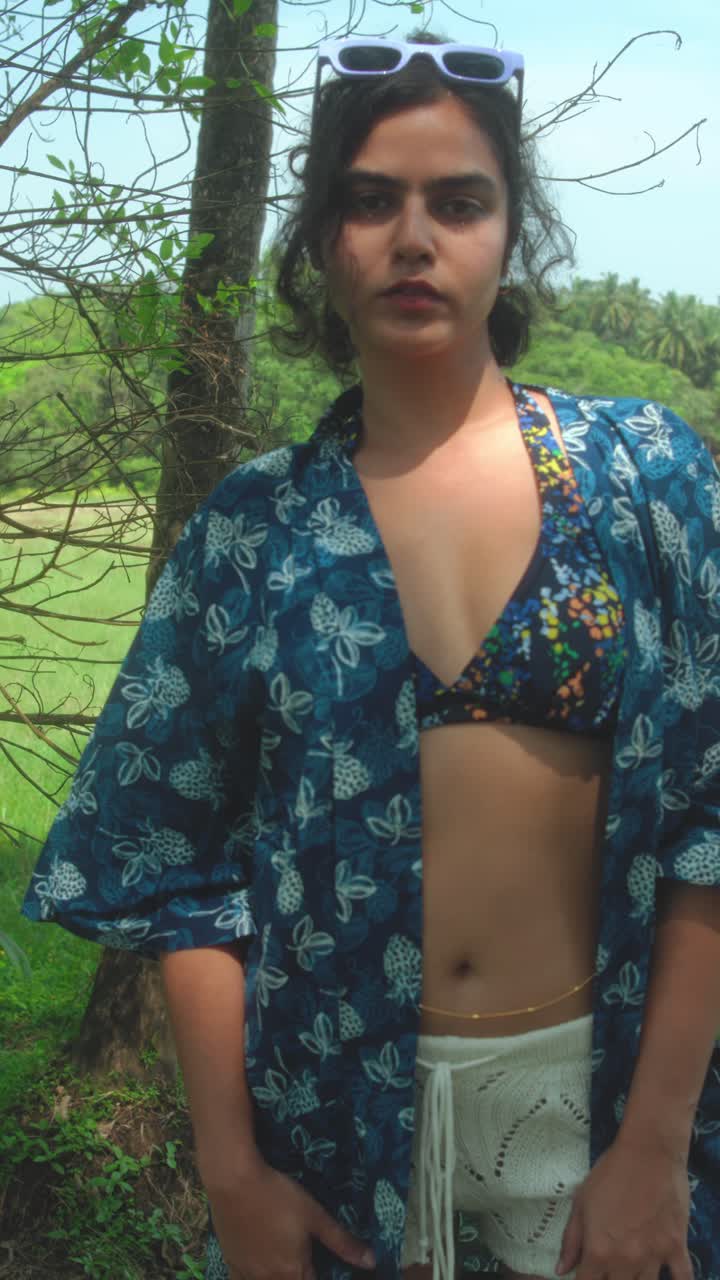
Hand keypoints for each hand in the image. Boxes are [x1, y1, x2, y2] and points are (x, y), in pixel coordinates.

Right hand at [204, 1149, 375, 1279]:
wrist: (233, 1181)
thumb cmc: (278, 1196)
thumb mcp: (315, 1215)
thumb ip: (342, 1241)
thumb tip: (371, 1262)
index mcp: (293, 1272)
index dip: (321, 1275)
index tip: (322, 1263)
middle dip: (301, 1275)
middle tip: (305, 1256)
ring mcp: (247, 1274)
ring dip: (279, 1276)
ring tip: (285, 1259)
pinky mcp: (230, 1263)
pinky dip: (255, 1277)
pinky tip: (259, 1263)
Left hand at [556, 1135, 692, 1279]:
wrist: (649, 1152)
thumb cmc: (610, 1172)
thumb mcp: (581, 1201)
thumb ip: (571, 1239)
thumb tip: (561, 1269)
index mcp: (598, 1250)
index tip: (588, 1273)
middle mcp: (626, 1260)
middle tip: (611, 1265)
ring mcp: (654, 1256)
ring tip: (632, 1268)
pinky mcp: (677, 1247)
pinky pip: (682, 1279)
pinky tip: (667, 1276)